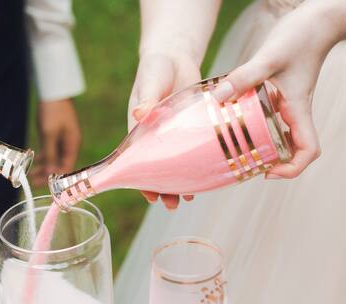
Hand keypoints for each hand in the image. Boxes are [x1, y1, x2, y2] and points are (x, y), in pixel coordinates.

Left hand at [31, 99, 81, 186]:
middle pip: (60, 165)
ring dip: (44, 166)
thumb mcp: (49, 134)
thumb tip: (49, 173)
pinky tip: (35, 159)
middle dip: (47, 174)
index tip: (43, 185)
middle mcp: (70, 144)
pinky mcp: (57, 134)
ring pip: (55, 158)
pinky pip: (51, 150)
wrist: (53, 91)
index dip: (55, 179)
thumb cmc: (53, 110)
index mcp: (73, 145)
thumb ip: (49, 154)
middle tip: (33, 181)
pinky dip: (44, 156)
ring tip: (31, 173)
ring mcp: (64, 139)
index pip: (66, 168)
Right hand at [128, 51, 199, 208]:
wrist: (175, 57)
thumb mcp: (150, 81)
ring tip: (187, 198)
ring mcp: (176, 136)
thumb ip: (147, 97)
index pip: (137, 162)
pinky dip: (200, 164)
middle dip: (163, 188)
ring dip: (181, 182)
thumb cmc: (156, 68)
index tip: (149, 195)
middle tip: (171, 204)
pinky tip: (208, 178)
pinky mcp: (193, 129)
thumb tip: (140, 113)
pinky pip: (196, 151)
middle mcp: (157, 138)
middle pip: (157, 170)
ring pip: (177, 165)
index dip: (141, 180)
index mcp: (140, 131)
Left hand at [212, 2, 339, 178]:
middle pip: (293, 151)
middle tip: (245, 166)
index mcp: (299, 110)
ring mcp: (288, 106)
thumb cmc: (300, 38)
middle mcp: (295, 112)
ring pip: (281, 138)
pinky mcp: (280, 97)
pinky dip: (255, 128)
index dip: (293, 169)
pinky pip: (270, 120)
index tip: (270, 173)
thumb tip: (218, 98)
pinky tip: (233, 122)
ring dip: (264, 148)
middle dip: (273, 164)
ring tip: (236, 152)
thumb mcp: (269, 57)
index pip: (309, 150)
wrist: (315, 22)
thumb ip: (245, 77)